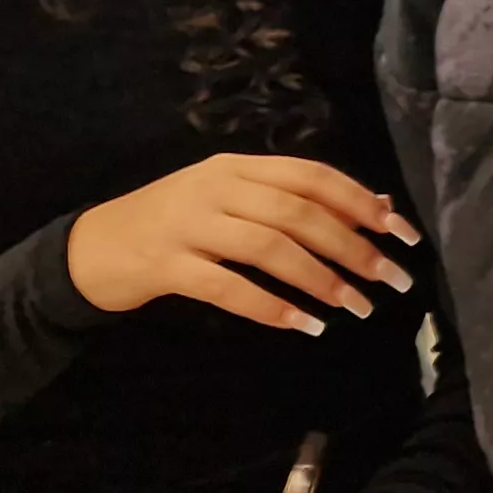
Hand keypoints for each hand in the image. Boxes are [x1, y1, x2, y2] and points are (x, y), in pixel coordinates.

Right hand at [66, 155, 415, 332]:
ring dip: (320, 279)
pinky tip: (304, 325)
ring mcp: (187, 225)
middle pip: (298, 213)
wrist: (89, 249)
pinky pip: (227, 287)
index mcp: (237, 167)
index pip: (312, 176)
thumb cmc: (174, 225)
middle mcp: (215, 187)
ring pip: (268, 248)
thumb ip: (292, 200)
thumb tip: (377, 206)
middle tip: (392, 280)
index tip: (403, 234)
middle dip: (353, 247)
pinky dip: (271, 307)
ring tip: (357, 307)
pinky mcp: (165, 266)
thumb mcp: (231, 201)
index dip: (361, 203)